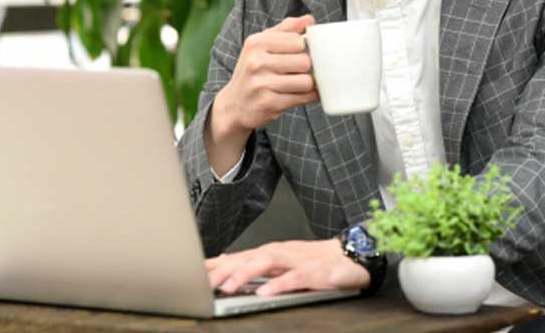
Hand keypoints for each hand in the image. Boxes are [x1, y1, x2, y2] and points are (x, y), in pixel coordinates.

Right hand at [205, 15, 319, 175]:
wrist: (233, 106)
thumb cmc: (252, 72)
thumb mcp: (260, 46)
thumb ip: (285, 30)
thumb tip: (309, 19)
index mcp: (256, 43)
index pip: (298, 40)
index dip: (303, 49)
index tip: (296, 55)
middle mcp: (256, 62)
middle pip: (305, 61)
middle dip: (306, 68)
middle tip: (297, 72)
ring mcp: (262, 84)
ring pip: (306, 81)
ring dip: (307, 84)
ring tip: (297, 84)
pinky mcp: (269, 104)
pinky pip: (303, 97)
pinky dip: (307, 96)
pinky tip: (298, 94)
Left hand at [205, 239, 370, 296]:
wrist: (352, 256)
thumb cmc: (316, 261)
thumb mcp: (281, 264)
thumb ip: (256, 265)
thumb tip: (227, 264)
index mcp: (271, 253)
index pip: (237, 257)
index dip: (215, 264)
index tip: (193, 272)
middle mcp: (280, 253)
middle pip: (247, 258)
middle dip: (224, 271)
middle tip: (204, 283)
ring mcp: (297, 261)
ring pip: (266, 263)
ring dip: (246, 274)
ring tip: (229, 288)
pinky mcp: (314, 272)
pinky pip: (294, 278)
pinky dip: (279, 284)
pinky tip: (265, 293)